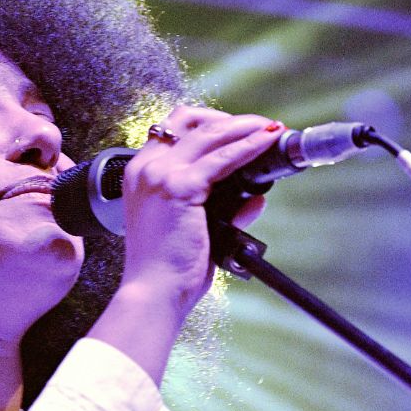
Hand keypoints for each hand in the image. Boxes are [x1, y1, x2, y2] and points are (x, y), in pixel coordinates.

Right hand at [114, 107, 279, 319]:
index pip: (172, 129)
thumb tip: (253, 199)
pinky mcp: (181, 187)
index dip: (207, 122)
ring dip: (244, 126)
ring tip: (270, 129)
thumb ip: (219, 209)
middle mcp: (146, 168)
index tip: (235, 128)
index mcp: (141, 174)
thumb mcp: (192, 228)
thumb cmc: (167, 268)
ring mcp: (161, 175)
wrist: (154, 292)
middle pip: (189, 119)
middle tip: (258, 125)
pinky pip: (224, 158)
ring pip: (209, 133)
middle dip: (228, 119)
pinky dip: (249, 147)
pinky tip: (266, 144)